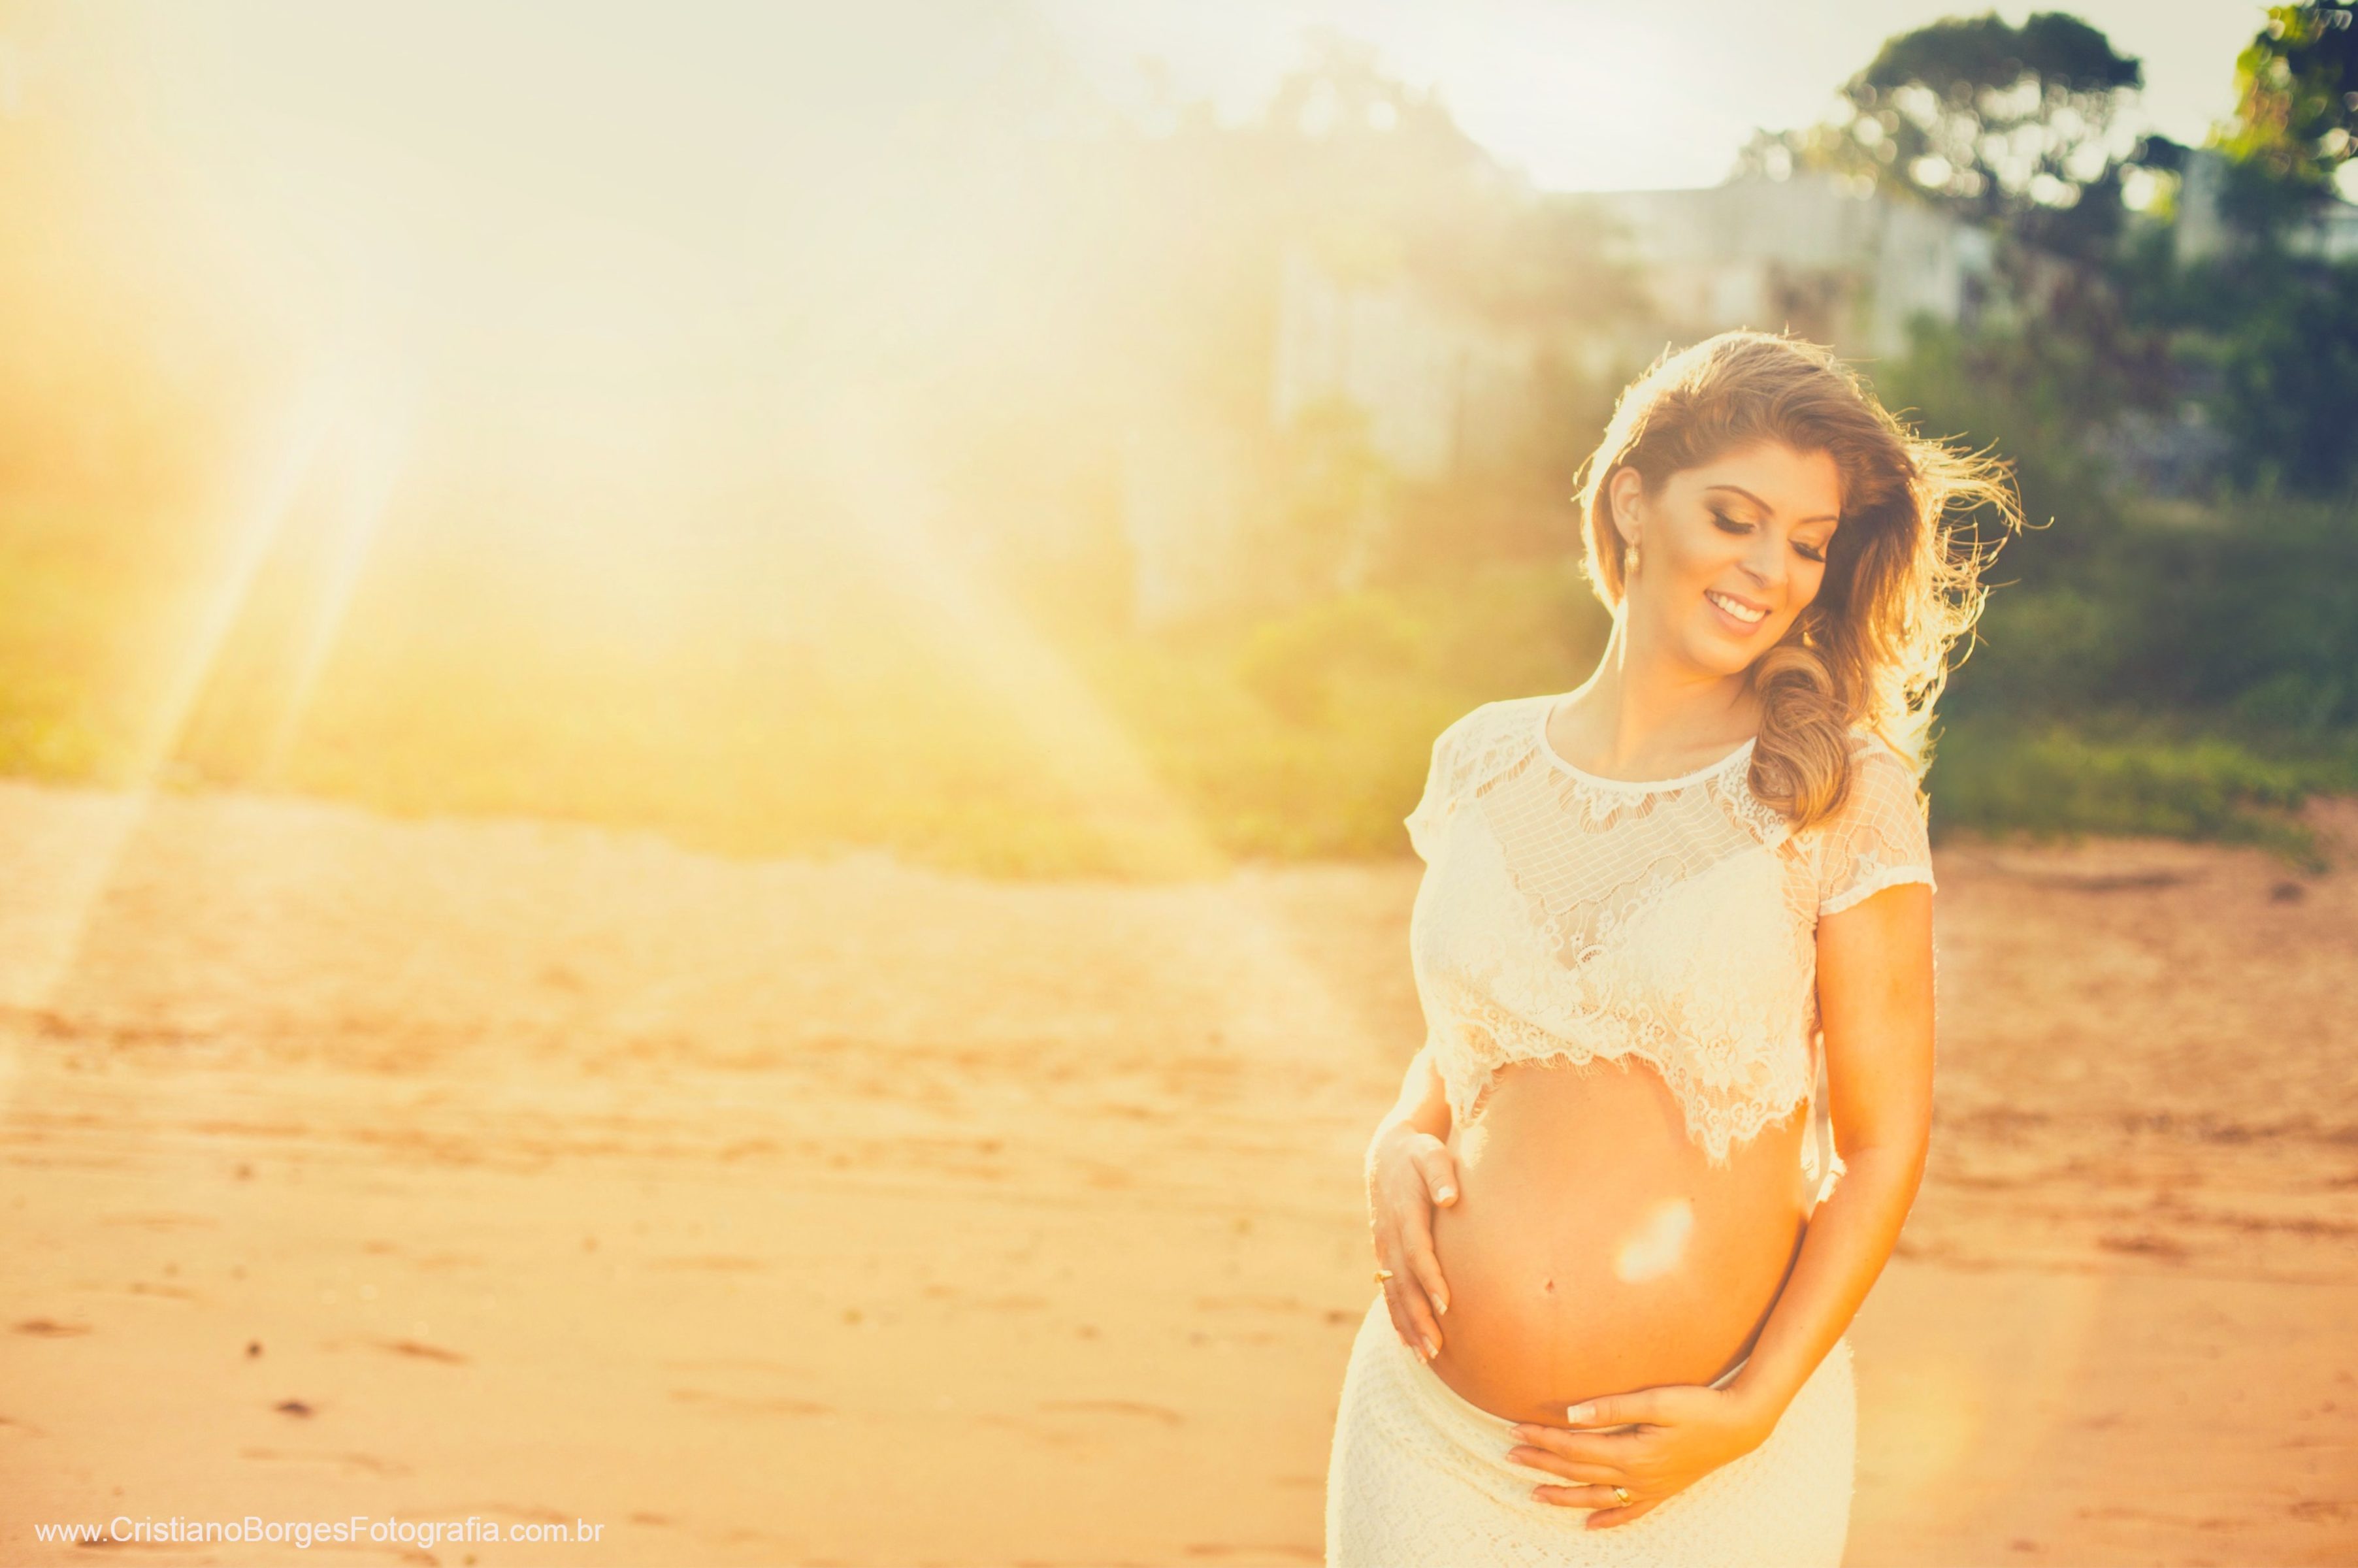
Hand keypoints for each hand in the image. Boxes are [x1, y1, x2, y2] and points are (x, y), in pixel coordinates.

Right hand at [1364, 1122, 1458, 1361]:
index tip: (1446, 1303)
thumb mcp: (1431, 1154)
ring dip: (1408, 1326)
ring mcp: (1384, 1248)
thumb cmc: (1420, 1156)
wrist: (1387, 1156)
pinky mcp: (1385, 1256)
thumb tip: (1450, 1197)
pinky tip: (1409, 1344)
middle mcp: (1390, 1236)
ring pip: (1395, 1293)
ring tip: (1426, 1357)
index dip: (1430, 1277)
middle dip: (1419, 1317)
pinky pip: (1389, 1292)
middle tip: (1436, 1349)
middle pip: (1404, 1282)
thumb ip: (1441, 1174)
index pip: (1417, 1250)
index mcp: (1404, 1213)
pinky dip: (1398, 1319)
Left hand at [1506, 1383, 1777, 1528]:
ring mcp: (1650, 1487)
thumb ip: (1614, 1407)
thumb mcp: (1657, 1400)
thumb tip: (1572, 1413)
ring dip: (1563, 1495)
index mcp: (1632, 1452)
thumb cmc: (1699, 1407)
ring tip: (1534, 1495)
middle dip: (1542, 1464)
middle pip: (1578, 1472)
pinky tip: (1590, 1524)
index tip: (1515, 1429)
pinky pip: (1629, 1511)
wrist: (1740, 1427)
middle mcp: (1637, 1476)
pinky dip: (1608, 1518)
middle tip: (1510, 1456)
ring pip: (1597, 1496)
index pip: (1574, 1447)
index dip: (1543, 1438)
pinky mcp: (1663, 1491)